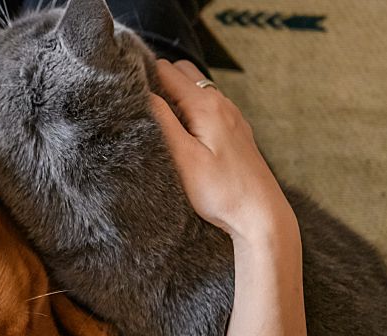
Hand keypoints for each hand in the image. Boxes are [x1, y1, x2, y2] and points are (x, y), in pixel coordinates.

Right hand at [148, 59, 294, 244]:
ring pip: (196, 88)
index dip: (143, 75)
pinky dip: (191, 108)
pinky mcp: (235, 131)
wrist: (261, 215)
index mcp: (206, 105)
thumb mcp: (183, 158)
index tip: (125, 91)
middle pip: (182, 72)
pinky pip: (208, 106)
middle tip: (139, 104)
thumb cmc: (221, 191)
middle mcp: (221, 103)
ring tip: (157, 119)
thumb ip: (162, 121)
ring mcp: (231, 116)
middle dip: (159, 80)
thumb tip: (143, 93)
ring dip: (175, 95)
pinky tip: (183, 133)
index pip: (166, 69)